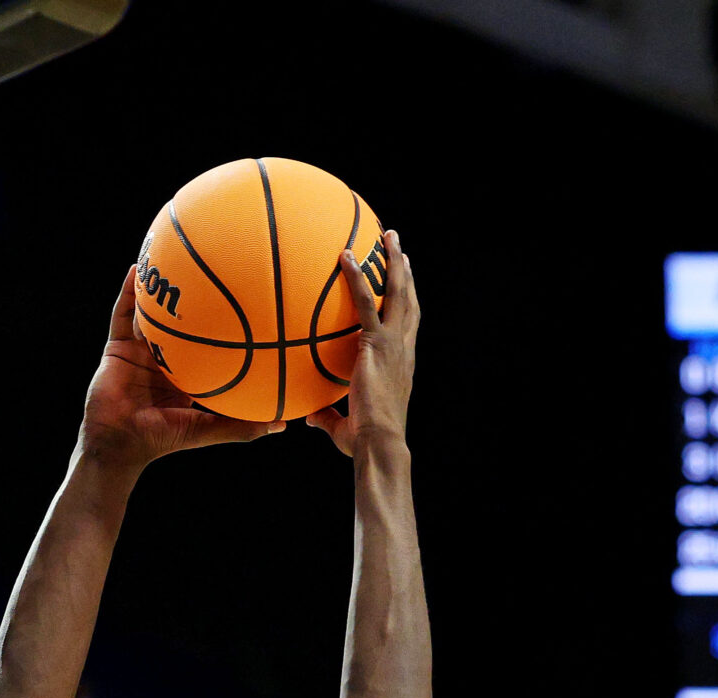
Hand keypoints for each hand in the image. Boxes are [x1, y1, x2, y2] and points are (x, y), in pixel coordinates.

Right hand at [79, 269, 279, 469]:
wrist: (117, 444)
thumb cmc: (160, 440)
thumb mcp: (205, 429)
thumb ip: (240, 426)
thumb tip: (283, 425)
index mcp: (188, 372)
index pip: (211, 343)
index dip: (227, 323)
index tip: (249, 303)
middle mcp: (166, 356)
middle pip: (185, 319)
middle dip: (197, 296)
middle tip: (220, 266)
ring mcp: (141, 348)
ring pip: (154, 311)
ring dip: (163, 286)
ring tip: (176, 254)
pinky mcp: (118, 346)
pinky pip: (123, 313)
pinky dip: (129, 291)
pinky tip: (137, 268)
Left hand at [306, 232, 416, 457]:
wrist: (378, 442)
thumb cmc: (365, 442)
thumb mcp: (344, 427)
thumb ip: (327, 416)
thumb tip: (308, 417)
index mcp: (402, 363)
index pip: (408, 324)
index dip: (408, 300)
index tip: (406, 280)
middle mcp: (403, 348)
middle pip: (409, 300)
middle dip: (406, 271)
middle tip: (400, 247)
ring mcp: (393, 343)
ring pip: (398, 293)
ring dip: (394, 261)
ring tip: (388, 236)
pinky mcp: (376, 344)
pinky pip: (366, 303)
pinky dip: (357, 278)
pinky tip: (345, 257)